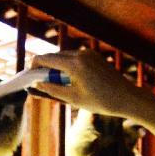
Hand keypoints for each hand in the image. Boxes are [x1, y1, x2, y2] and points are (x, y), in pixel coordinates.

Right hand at [30, 50, 146, 117]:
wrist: (127, 98)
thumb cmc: (101, 101)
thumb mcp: (73, 98)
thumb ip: (52, 90)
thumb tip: (36, 84)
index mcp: (74, 64)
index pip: (45, 59)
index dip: (33, 67)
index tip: (27, 76)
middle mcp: (80, 54)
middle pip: (53, 56)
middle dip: (44, 67)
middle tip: (39, 82)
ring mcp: (88, 53)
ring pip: (64, 56)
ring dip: (56, 66)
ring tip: (55, 83)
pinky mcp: (95, 56)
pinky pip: (75, 57)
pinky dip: (68, 65)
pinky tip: (69, 79)